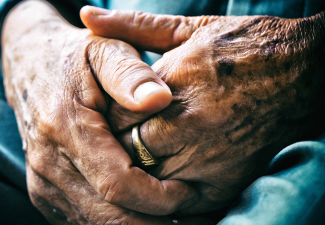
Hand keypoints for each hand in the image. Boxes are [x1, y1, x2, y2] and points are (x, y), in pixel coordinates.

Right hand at [1, 1, 207, 223]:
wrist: (30, 66)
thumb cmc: (75, 59)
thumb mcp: (104, 50)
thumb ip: (130, 74)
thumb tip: (160, 100)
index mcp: (65, 127)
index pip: (118, 184)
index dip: (159, 198)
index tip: (191, 193)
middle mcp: (48, 164)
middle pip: (108, 218)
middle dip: (154, 223)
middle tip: (194, 217)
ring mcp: (42, 183)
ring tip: (174, 216)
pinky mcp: (44, 193)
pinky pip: (84, 222)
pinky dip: (117, 222)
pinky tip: (143, 212)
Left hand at [82, 6, 324, 214]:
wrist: (303, 71)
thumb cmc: (242, 45)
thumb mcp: (187, 28)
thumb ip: (133, 26)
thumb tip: (88, 16)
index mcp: (172, 84)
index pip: (116, 117)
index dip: (108, 121)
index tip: (111, 118)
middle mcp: (187, 123)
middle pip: (129, 151)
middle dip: (120, 148)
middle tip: (121, 141)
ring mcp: (208, 155)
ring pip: (150, 178)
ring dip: (140, 170)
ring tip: (140, 158)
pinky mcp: (227, 180)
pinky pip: (181, 201)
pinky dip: (166, 194)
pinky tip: (164, 179)